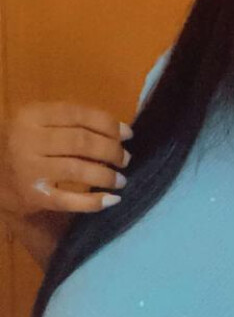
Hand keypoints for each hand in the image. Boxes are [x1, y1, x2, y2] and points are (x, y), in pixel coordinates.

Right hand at [0, 102, 132, 216]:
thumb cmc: (22, 144)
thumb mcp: (37, 123)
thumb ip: (71, 122)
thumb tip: (120, 130)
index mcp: (32, 116)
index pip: (78, 114)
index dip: (108, 124)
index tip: (128, 135)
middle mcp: (28, 140)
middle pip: (81, 142)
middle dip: (111, 150)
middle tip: (125, 159)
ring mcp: (30, 169)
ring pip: (78, 169)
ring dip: (107, 175)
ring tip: (120, 180)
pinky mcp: (34, 196)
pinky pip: (70, 200)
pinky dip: (95, 201)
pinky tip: (112, 199)